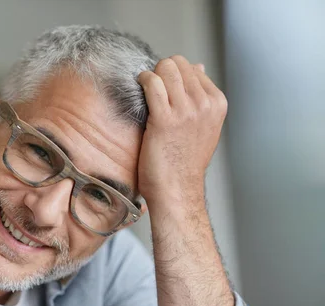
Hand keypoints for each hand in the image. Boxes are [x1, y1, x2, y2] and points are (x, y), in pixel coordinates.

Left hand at [137, 55, 227, 206]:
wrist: (177, 189)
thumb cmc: (184, 162)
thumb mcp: (204, 125)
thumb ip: (202, 96)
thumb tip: (198, 67)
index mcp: (217, 104)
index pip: (193, 69)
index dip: (174, 74)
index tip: (164, 87)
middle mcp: (205, 105)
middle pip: (179, 65)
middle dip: (162, 70)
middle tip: (152, 85)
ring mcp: (186, 111)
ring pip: (166, 69)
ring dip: (151, 74)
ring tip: (145, 87)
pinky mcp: (165, 119)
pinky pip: (152, 83)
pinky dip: (143, 80)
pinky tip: (140, 87)